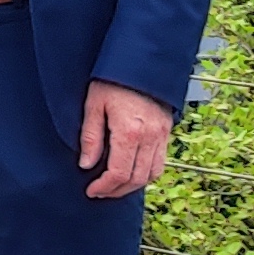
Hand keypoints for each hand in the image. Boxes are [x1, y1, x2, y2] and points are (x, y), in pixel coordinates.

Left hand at [78, 80, 177, 199]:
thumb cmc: (113, 80)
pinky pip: (160, 162)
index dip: (104, 187)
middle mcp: (149, 137)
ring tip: (115, 185)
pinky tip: (132, 171)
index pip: (118, 173)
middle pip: (136, 178)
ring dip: (133, 185)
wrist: (141, 62)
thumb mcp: (94, 105)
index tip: (91, 190)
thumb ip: (91, 137)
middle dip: (116, 190)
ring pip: (152, 174)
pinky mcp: (167, 131)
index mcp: (129, 132)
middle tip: (100, 192)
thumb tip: (86, 165)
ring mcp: (161, 135)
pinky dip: (147, 173)